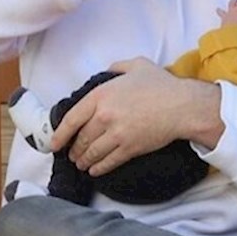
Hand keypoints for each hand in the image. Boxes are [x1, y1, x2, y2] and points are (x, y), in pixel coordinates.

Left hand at [49, 57, 222, 176]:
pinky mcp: (129, 148)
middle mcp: (105, 116)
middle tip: (72, 154)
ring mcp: (117, 135)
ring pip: (92, 153)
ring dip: (84, 161)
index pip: (72, 118)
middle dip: (74, 150)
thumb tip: (108, 73)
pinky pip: (108, 162)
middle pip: (81, 138)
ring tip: (81, 164)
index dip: (60, 133)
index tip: (54, 143)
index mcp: (102, 95)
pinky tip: (95, 170)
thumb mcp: (136, 65)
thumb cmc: (161, 85)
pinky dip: (99, 168)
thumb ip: (117, 67)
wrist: (182, 106)